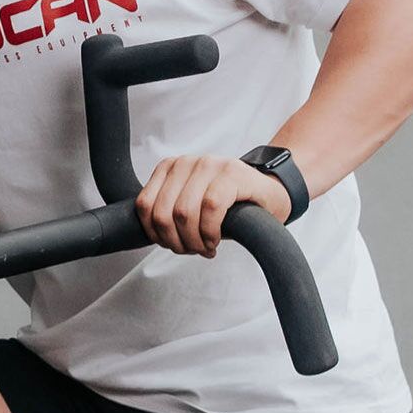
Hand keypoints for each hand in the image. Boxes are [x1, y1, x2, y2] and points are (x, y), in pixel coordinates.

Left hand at [133, 153, 290, 256]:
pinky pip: (210, 208)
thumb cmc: (228, 207)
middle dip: (175, 242)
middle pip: (163, 213)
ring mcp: (210, 164)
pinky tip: (215, 240)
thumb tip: (150, 233)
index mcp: (171, 168)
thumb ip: (167, 214)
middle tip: (192, 249)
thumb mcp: (190, 207)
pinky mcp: (232, 173)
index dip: (154, 234)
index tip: (171, 244)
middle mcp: (187, 162)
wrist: (269, 196)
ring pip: (184, 213)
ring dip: (193, 241)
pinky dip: (210, 232)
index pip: (144, 206)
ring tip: (204, 247)